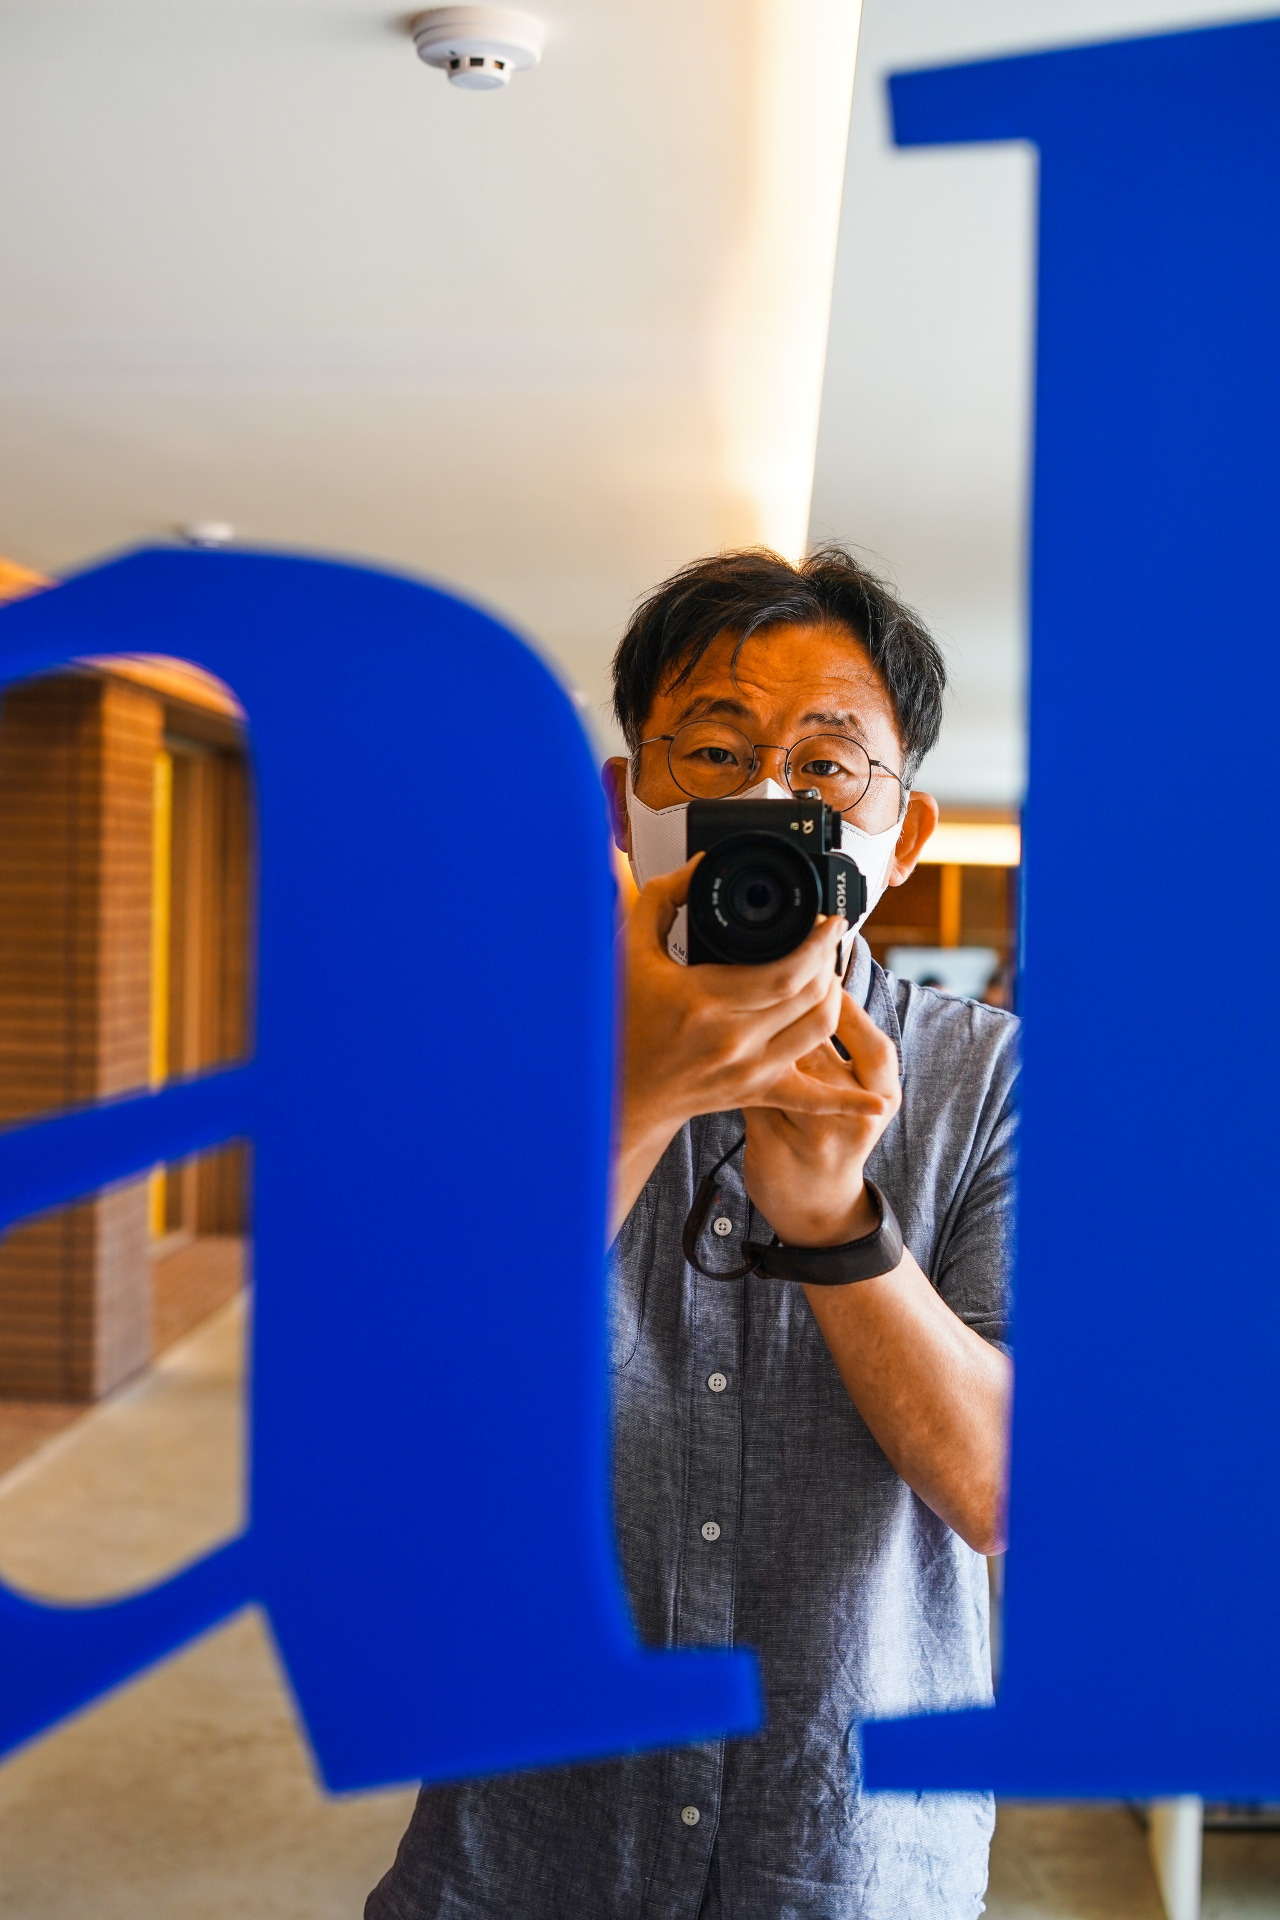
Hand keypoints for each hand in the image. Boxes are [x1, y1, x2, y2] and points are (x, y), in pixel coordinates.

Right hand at [611, 858, 851, 1234]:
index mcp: (704, 1001)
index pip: (786, 972)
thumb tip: (699, 863)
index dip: (820, 942)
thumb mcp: (630, 949)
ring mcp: (748, 1071)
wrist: (620, 1087)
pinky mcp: (756, 1092)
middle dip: (830, 959)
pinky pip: (812, 1099)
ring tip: (827, 972)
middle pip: (811, 996)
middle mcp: (732, 1040)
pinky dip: (847, 1099)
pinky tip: (876, 1097)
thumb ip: (661, 898)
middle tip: (830, 936)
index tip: (830, 920)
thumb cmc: (624, 1020)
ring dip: (835, 996)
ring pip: (820, 1030)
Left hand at [742, 993, 900, 1247]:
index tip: (819, 970)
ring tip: (743, 1002)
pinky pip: (751, 1088)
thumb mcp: (861, 1099)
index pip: (868, 1039)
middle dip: (792, 1005)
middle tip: (770, 973)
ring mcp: (810, 1131)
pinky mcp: (771, 1140)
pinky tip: (727, 1045)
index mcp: (880, 1097)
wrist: (818, 1209)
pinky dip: (739, 1063)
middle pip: (817, 1043)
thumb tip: (816, 980)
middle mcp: (850, 1115)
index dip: (841, 1002)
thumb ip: (841, 1049)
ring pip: (781, 1063)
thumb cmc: (836, 1140)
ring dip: (760, 1030)